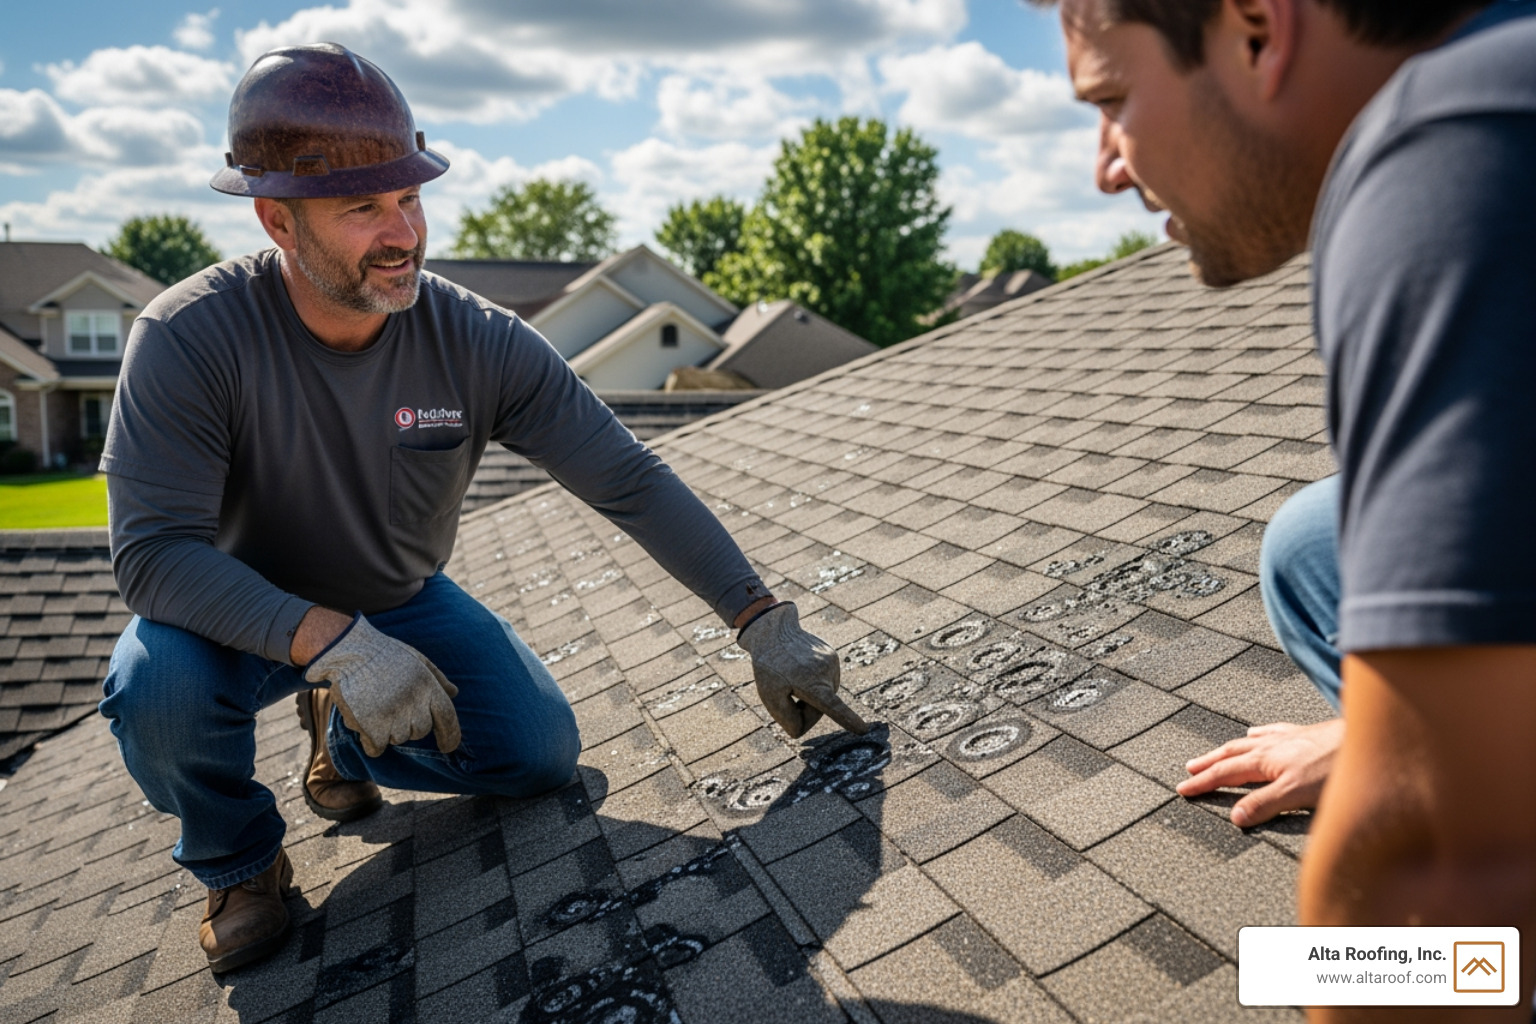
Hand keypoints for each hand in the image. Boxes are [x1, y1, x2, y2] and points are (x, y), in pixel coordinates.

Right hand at [303, 614, 461, 756]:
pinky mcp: (372, 727)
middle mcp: (415, 703)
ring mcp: (394, 716)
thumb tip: (454, 693)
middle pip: (420, 731)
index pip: (447, 717)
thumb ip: (437, 678)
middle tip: (391, 705)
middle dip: (408, 724)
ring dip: (387, 730)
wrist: (349, 652)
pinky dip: (370, 742)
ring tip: (375, 706)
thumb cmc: (384, 655)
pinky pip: (377, 748)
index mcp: (428, 686)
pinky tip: (363, 723)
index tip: (448, 747)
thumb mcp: (417, 660)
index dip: (451, 735)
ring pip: (398, 739)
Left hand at [736, 602, 869, 738]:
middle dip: (803, 709)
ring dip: (810, 694)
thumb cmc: (769, 666)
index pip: (832, 707)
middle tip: (786, 691)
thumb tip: (800, 730)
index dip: (849, 720)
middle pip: (820, 710)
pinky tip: (801, 669)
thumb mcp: (769, 695)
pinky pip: (825, 682)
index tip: (864, 729)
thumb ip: (786, 718)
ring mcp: (833, 664)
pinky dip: (814, 682)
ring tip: (793, 676)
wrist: (775, 631)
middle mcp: (827, 674)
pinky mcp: (834, 658)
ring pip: (825, 696)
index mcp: (811, 684)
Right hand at [1177, 718, 1342, 826]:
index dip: (1203, 782)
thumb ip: (1264, 804)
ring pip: (1248, 742)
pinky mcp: (1306, 734)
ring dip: (1228, 750)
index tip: (1183, 788)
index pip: (1224, 773)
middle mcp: (1271, 745)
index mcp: (1264, 760)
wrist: (1367, 740)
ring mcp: (1288, 738)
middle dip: (1208, 763)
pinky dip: (1258, 735)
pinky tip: (1259, 734)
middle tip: (1189, 769)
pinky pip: (1272, 732)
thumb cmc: (1336, 766)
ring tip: (1215, 753)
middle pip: (1231, 753)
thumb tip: (1235, 816)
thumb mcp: (1296, 794)